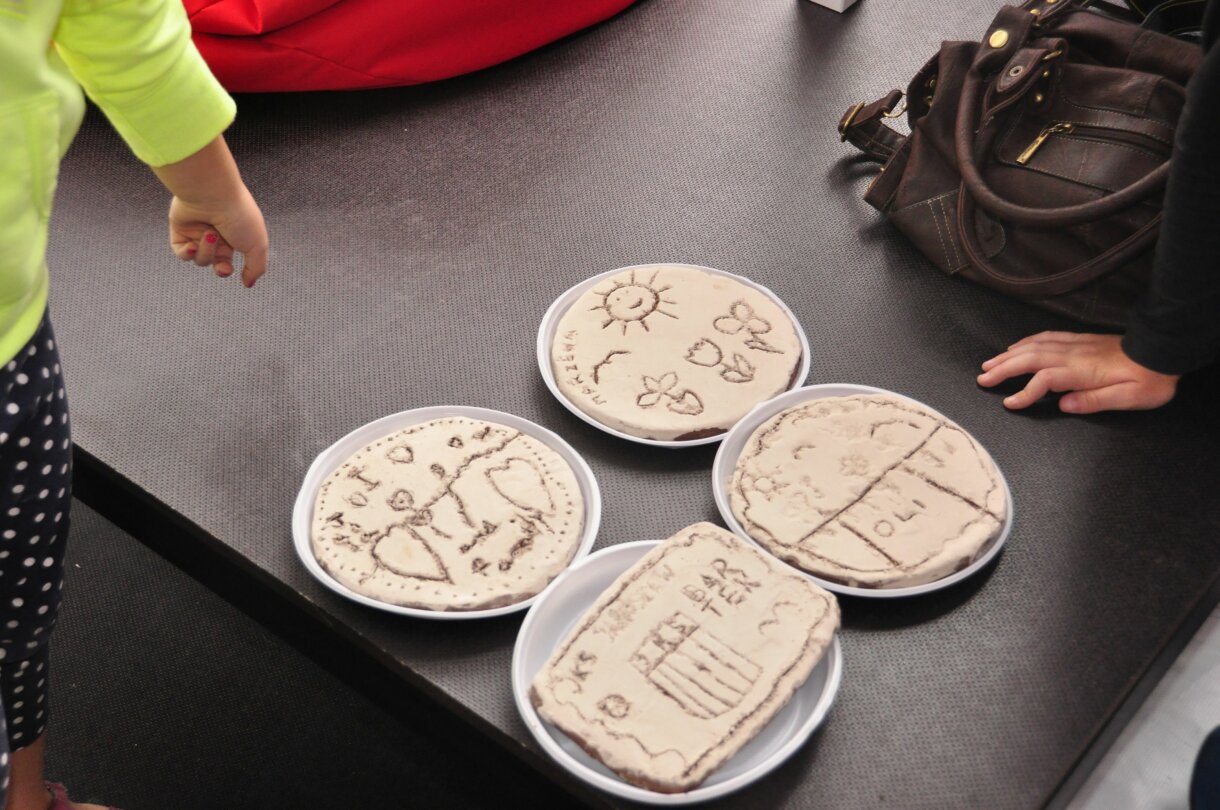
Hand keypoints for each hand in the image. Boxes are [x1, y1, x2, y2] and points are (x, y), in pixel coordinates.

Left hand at [169, 187, 267, 285]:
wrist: (212, 193)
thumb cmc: (238, 215)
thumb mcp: (258, 245)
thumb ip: (257, 268)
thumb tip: (249, 284)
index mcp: (235, 235)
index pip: (227, 260)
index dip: (226, 269)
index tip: (227, 269)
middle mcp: (216, 233)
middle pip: (213, 262)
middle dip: (218, 266)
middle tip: (222, 265)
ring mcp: (197, 231)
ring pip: (198, 258)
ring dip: (206, 252)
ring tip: (210, 234)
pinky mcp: (180, 229)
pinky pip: (181, 252)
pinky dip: (187, 253)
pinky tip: (192, 245)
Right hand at [977, 332, 1179, 413]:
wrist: (1163, 352)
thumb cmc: (1149, 380)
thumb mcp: (1129, 398)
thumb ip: (1095, 401)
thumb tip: (1064, 405)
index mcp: (1083, 371)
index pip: (1044, 379)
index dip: (1024, 392)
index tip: (1009, 404)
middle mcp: (1074, 354)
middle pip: (1030, 358)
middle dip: (1003, 368)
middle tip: (982, 378)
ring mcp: (1075, 344)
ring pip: (1034, 346)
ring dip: (1009, 355)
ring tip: (990, 363)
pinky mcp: (1080, 340)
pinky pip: (1046, 337)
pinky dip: (1026, 342)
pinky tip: (1017, 347)